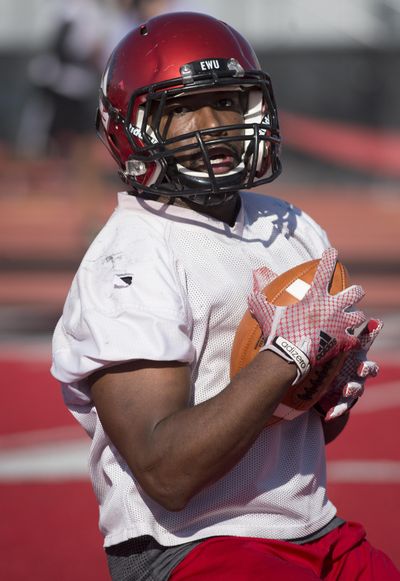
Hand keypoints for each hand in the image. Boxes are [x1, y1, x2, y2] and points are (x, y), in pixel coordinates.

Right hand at [247, 248, 365, 384]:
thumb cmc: (277, 327)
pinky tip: (348, 341)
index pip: (326, 268)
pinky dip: (351, 340)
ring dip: (354, 317)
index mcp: (314, 294)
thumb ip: (262, 287)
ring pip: (359, 316)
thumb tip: (257, 272)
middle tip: (350, 295)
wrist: (288, 353)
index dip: (330, 257)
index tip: (333, 253)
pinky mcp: (342, 340)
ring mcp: (339, 323)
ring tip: (349, 320)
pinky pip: (354, 339)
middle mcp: (331, 305)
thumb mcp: (265, 304)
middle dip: (355, 292)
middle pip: (355, 292)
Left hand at [314, 318, 382, 420]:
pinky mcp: (342, 399)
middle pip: (368, 366)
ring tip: (348, 390)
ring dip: (355, 389)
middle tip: (361, 367)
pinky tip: (328, 414)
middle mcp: (355, 365)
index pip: (364, 338)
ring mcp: (352, 383)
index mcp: (351, 348)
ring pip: (358, 387)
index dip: (372, 331)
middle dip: (367, 367)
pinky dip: (337, 410)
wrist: (318, 377)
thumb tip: (296, 287)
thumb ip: (314, 315)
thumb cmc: (322, 351)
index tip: (374, 322)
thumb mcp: (317, 335)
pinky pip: (342, 406)